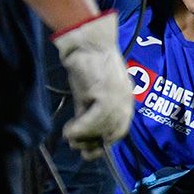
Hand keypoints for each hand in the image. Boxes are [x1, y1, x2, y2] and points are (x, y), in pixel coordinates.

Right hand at [51, 12, 134, 157]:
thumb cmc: (87, 67)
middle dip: (93, 143)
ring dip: (83, 137)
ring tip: (69, 135)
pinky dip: (79, 129)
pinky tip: (67, 130)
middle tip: (76, 145)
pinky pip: (94, 120)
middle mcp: (126, 102)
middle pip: (112, 133)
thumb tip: (81, 137)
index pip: (120, 130)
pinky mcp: (106, 94)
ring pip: (102, 129)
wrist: (87, 44)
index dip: (104, 142)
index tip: (88, 149)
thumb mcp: (89, 96)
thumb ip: (89, 114)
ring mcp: (118, 98)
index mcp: (126, 101)